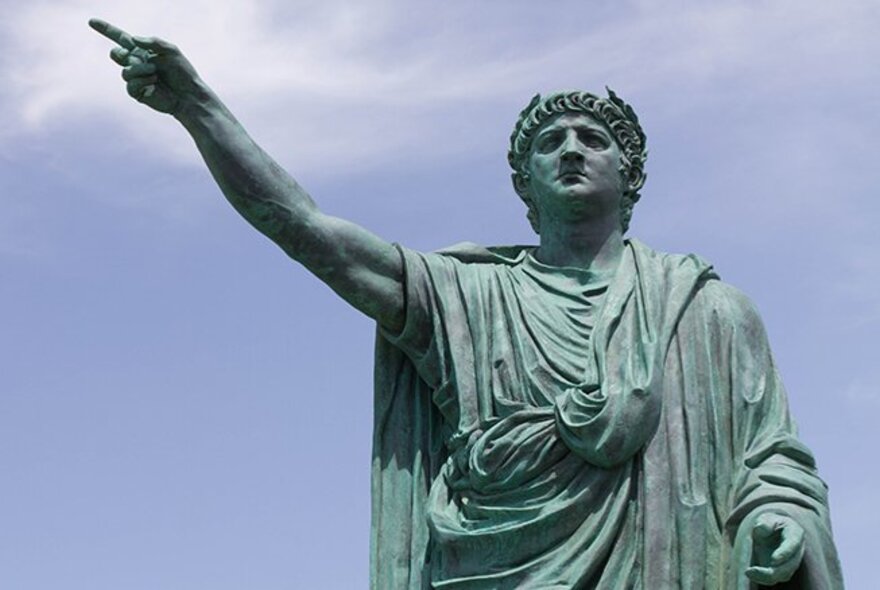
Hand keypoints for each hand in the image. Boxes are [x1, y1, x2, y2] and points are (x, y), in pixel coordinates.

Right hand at [89, 18, 205, 115]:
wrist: (188, 94)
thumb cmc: (183, 72)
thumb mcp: (171, 51)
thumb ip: (153, 42)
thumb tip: (133, 39)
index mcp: (142, 50)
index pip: (120, 38)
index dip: (105, 29)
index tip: (91, 21)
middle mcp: (136, 63)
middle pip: (115, 54)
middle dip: (121, 54)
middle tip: (134, 58)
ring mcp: (136, 79)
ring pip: (125, 71)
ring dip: (140, 70)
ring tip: (155, 73)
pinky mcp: (137, 93)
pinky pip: (130, 85)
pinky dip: (142, 82)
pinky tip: (153, 83)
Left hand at [745, 512, 805, 585]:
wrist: (769, 532)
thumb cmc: (769, 523)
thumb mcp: (766, 518)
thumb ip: (765, 523)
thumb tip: (760, 528)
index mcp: (795, 533)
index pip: (793, 544)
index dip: (784, 553)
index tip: (773, 560)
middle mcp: (797, 551)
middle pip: (790, 565)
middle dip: (775, 570)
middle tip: (755, 570)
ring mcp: (790, 563)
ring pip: (783, 574)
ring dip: (767, 576)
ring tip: (749, 572)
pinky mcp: (781, 571)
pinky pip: (775, 578)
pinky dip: (763, 578)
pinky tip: (749, 573)